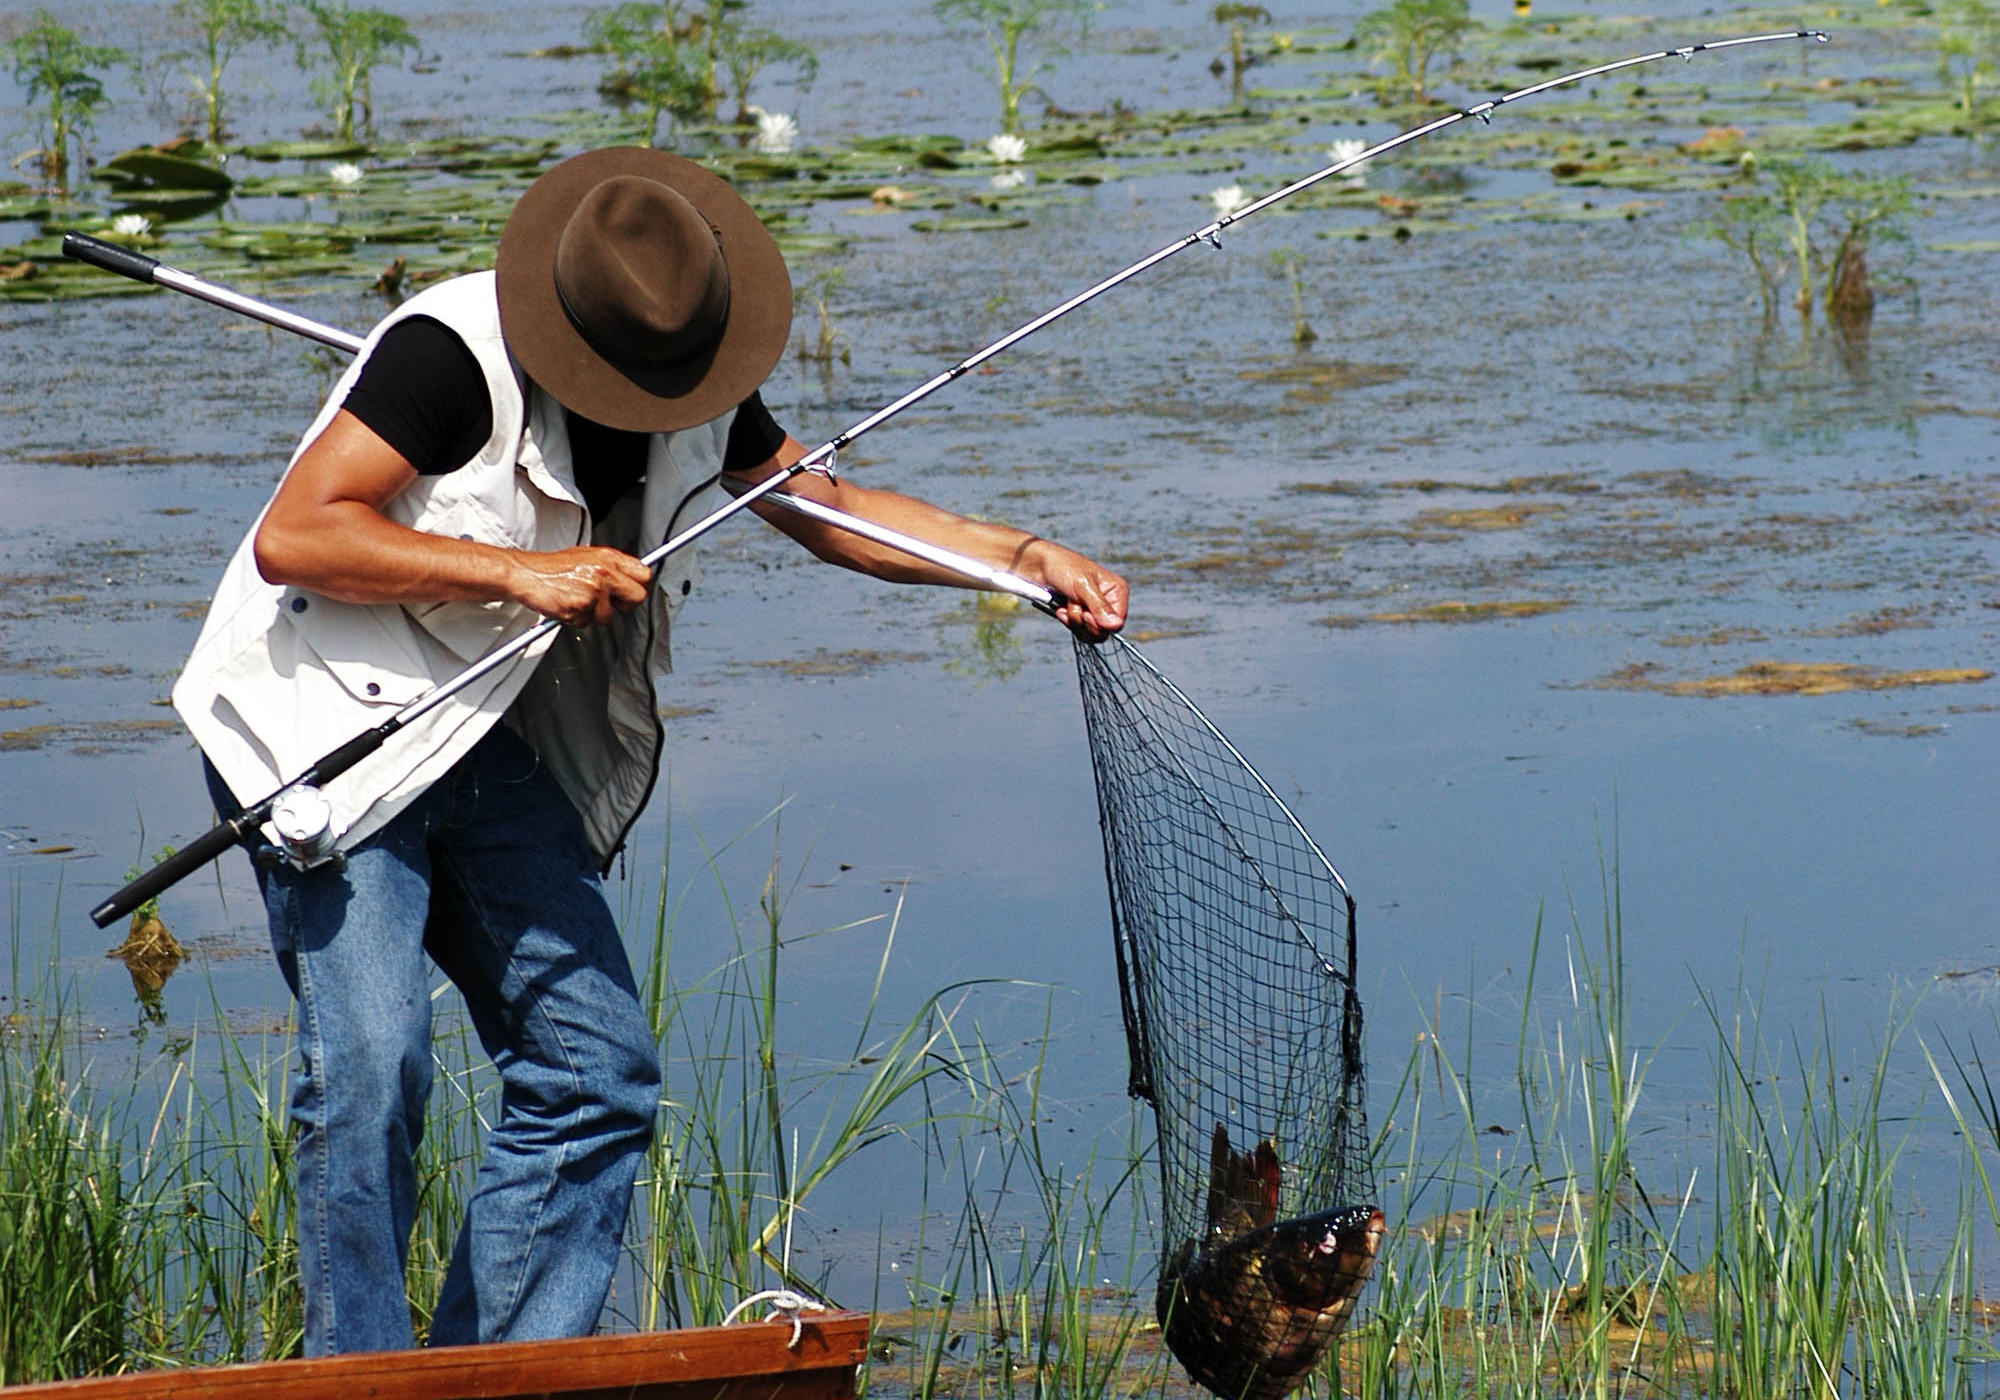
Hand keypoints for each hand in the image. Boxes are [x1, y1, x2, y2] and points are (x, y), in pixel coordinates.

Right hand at [509, 546, 651, 625]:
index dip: (639, 586)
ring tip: (576, 599)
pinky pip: (587, 622)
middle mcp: (604, 572)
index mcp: (608, 557)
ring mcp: (593, 590)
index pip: (644, 574)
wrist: (525, 573)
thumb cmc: (552, 567)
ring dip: (593, 614)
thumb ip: (610, 568)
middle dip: (624, 604)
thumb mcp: (586, 556)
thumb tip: (629, 580)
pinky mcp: (580, 607)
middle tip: (607, 602)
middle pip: (637, 597)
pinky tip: (566, 605)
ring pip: (609, 616)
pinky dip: (576, 619)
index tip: (631, 591)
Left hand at [1024, 542, 1127, 642]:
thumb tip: (1115, 625)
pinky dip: (1067, 621)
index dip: (1099, 624)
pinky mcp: (1080, 614)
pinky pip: (1078, 630)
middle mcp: (1108, 601)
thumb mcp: (1083, 586)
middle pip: (1102, 632)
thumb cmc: (1063, 567)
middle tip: (1074, 603)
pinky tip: (1061, 608)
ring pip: (1089, 633)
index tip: (1085, 612)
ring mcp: (1093, 609)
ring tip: (1067, 602)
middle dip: (1083, 621)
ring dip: (1074, 620)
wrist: (1040, 565)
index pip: (1117, 623)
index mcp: (1116, 591)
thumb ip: (1099, 607)